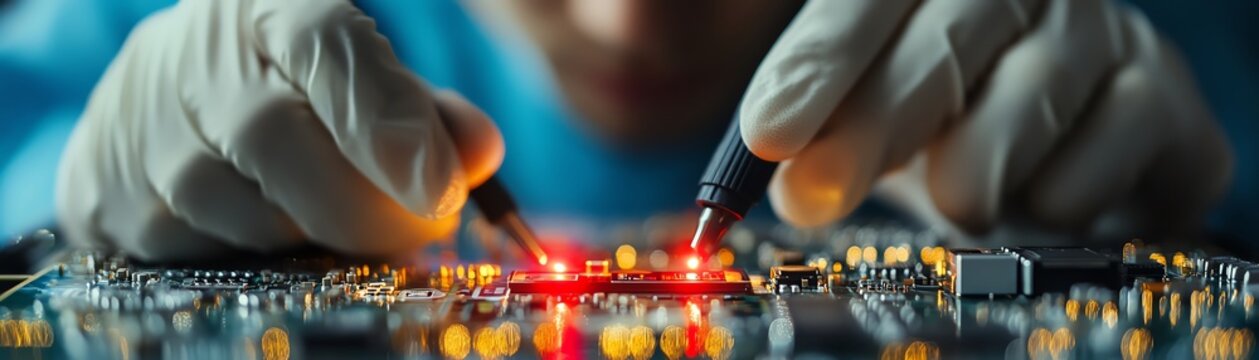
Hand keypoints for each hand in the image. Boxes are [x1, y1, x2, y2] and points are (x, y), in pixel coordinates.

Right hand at [56, 0, 503, 260]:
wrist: (166, 95)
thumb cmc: (291, 85)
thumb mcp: (364, 76)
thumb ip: (425, 111)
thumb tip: (477, 154)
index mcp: (273, 7)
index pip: (326, 43)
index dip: (387, 118)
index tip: (442, 189)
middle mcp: (194, 55)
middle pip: (276, 136)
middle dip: (363, 208)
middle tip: (417, 233)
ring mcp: (140, 126)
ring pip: (239, 208)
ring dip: (315, 237)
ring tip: (344, 224)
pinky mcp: (108, 195)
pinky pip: (204, 252)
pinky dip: (262, 258)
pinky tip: (280, 231)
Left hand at [740, 0, 1231, 234]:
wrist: (1066, 160)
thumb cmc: (949, 124)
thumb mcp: (870, 116)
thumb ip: (826, 129)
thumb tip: (790, 180)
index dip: (820, 62)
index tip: (770, 132)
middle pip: (943, 43)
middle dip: (871, 127)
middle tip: (815, 194)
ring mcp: (1104, 30)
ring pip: (1025, 101)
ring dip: (969, 173)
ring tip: (956, 198)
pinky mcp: (1162, 97)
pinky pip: (1095, 159)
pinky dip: (1050, 198)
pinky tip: (1038, 195)